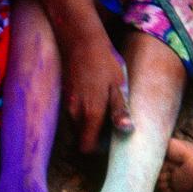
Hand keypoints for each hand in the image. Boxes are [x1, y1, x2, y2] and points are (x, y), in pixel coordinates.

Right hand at [63, 30, 132, 152]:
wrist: (81, 42)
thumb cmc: (104, 63)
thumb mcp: (118, 86)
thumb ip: (120, 111)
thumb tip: (126, 131)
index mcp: (91, 114)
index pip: (87, 147)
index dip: (98, 149)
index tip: (110, 140)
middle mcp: (75, 115)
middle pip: (82, 138)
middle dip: (95, 136)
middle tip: (112, 122)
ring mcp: (68, 106)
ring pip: (78, 126)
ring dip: (89, 124)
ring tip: (105, 107)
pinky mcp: (65, 98)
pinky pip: (74, 114)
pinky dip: (84, 113)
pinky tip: (95, 96)